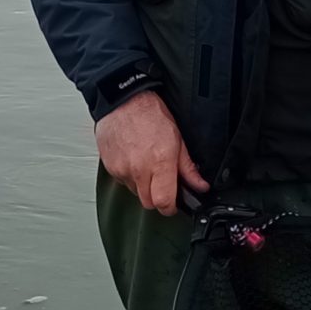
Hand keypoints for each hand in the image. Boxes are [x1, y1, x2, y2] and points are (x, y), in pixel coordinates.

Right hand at [95, 90, 208, 215]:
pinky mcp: (110, 168)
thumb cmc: (149, 114)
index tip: (174, 204)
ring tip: (147, 165)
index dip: (170, 208)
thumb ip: (188, 167)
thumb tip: (199, 185)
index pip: (163, 202)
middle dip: (158, 198)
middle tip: (163, 183)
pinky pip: (123, 182)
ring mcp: (122, 170)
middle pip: (148, 203)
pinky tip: (135, 159)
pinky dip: (130, 177)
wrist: (122, 101)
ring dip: (143, 186)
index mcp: (159, 162)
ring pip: (135, 193)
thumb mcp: (178, 139)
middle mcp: (139, 170)